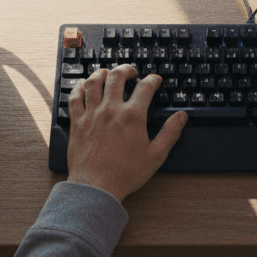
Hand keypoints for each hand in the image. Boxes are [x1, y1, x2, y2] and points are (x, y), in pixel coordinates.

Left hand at [66, 64, 186, 201]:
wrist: (96, 187)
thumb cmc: (125, 174)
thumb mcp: (156, 155)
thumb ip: (170, 133)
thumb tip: (181, 117)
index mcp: (132, 116)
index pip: (145, 87)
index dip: (152, 80)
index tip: (155, 80)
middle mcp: (111, 109)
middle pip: (117, 76)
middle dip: (126, 69)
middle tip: (131, 72)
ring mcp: (92, 114)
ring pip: (94, 82)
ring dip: (102, 73)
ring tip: (108, 73)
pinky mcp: (77, 122)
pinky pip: (74, 97)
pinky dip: (78, 87)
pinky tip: (83, 86)